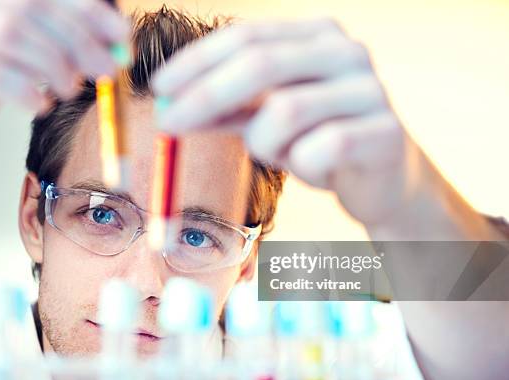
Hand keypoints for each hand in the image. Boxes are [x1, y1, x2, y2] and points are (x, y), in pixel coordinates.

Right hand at [0, 0, 128, 187]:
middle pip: (23, 4)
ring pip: (7, 33)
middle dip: (79, 36)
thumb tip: (103, 43)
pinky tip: (39, 105)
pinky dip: (28, 90)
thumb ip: (35, 45)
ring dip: (56, 64)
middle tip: (108, 66)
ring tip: (71, 89)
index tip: (120, 31)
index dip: (83, 6)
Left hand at [152, 18, 424, 226]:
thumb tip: (169, 105)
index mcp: (317, 36)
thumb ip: (227, 108)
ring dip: (264, 143)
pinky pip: (319, 150)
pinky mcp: (386, 132)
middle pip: (260, 64)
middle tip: (167, 123)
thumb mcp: (266, 120)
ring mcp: (370, 89)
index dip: (197, 61)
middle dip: (205, 95)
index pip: (246, 36)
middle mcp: (345, 52)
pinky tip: (313, 169)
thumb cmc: (319, 141)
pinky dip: (301, 166)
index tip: (158, 87)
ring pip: (285, 112)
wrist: (385, 179)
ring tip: (277, 154)